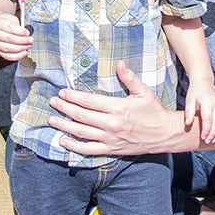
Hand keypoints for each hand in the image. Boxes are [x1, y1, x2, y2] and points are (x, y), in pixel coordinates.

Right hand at [0, 13, 32, 61]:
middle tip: (30, 40)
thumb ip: (18, 27)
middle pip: (9, 39)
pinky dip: (16, 56)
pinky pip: (7, 56)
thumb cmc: (5, 22)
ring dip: (20, 48)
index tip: (28, 33)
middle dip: (22, 41)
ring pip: (8, 48)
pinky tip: (23, 53)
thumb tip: (26, 35)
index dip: (20, 31)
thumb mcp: (12, 19)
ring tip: (28, 46)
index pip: (10, 28)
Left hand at [51, 60, 173, 157]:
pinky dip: (74, 146)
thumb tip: (118, 63)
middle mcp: (111, 124)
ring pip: (81, 133)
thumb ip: (129, 78)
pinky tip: (63, 141)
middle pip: (82, 116)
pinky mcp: (110, 150)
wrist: (163, 134)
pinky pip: (88, 150)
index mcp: (118, 108)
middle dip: (65, 108)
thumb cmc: (153, 111)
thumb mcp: (143, 91)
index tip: (62, 92)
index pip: (90, 101)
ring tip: (52, 120)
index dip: (74, 96)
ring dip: (64, 126)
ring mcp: (109, 139)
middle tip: (52, 102)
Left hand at [185, 81, 214, 144]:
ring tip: (212, 140)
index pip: (208, 119)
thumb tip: (188, 124)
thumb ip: (188, 112)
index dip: (206, 130)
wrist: (204, 81)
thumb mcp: (189, 100)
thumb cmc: (195, 91)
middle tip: (207, 141)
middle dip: (212, 133)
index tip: (202, 138)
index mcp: (208, 102)